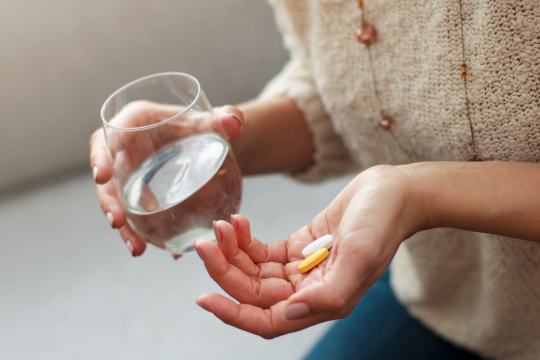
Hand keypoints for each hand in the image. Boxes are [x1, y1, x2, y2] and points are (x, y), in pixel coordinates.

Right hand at [89, 101, 243, 256]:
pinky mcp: (140, 195)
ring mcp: (130, 175)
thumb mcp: (217, 121)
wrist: (208, 145)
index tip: (102, 176)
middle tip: (116, 221)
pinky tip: (155, 250)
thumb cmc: (204, 126)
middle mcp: (125, 150)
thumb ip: (228, 118)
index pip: (110, 135)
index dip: (101, 155)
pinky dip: (142, 234)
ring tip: (136, 248)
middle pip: (107, 175)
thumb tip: (234, 124)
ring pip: (118, 202)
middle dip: (108, 200)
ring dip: (124, 227)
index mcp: (135, 122)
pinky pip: (135, 216)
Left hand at [194, 165, 423, 337]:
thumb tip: (288, 313)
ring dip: (232, 250)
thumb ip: (329, 293)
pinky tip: (238, 222)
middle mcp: (309, 290)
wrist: (393, 192)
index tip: (204, 297)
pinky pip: (262, 250)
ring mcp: (301, 268)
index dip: (233, 314)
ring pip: (253, 270)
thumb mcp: (360, 256)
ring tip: (222, 224)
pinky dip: (245, 239)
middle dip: (225, 269)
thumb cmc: (383, 223)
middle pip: (253, 292)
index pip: (267, 320)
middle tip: (206, 241)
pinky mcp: (299, 246)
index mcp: (323, 301)